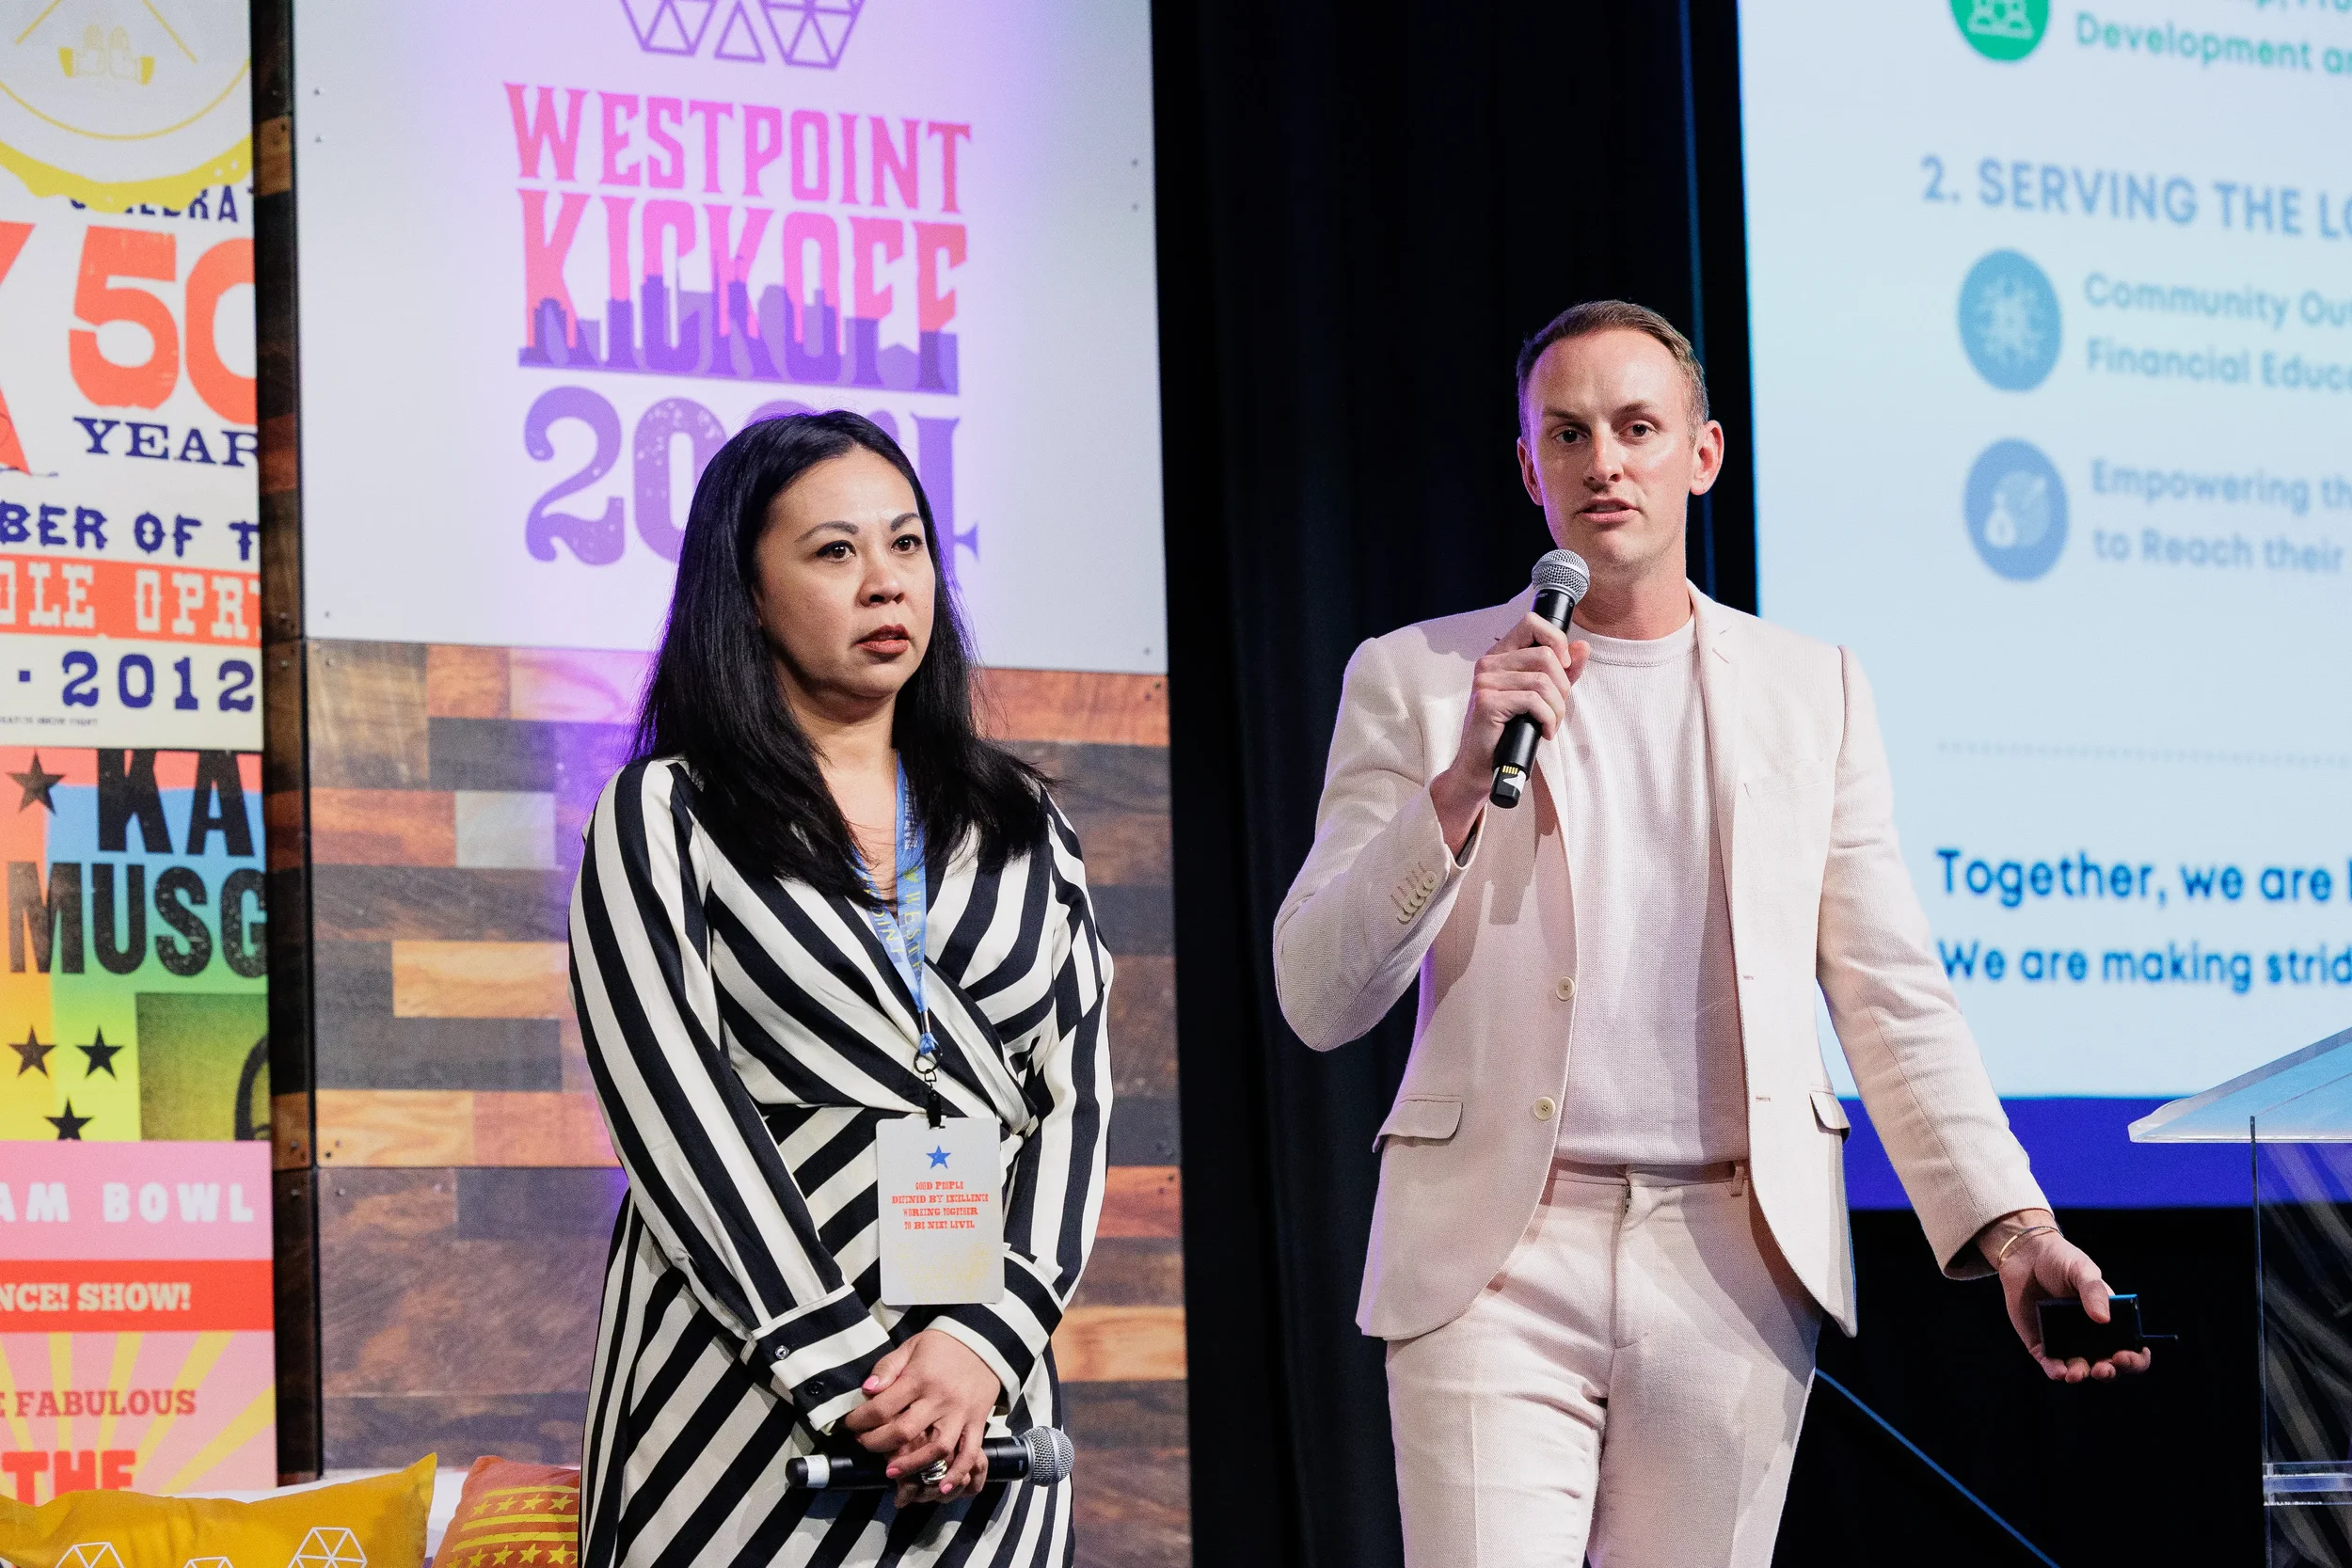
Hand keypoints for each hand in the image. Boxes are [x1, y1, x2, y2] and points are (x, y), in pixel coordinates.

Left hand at [842, 1329, 1003, 1505]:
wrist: (985, 1343)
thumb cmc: (942, 1346)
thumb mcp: (911, 1347)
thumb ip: (887, 1367)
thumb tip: (867, 1390)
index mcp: (920, 1378)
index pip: (883, 1407)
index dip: (860, 1420)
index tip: (851, 1425)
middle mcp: (940, 1399)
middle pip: (905, 1431)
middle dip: (877, 1444)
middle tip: (865, 1445)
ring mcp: (960, 1414)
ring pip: (937, 1449)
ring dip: (912, 1465)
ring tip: (891, 1472)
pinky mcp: (977, 1424)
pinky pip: (970, 1454)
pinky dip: (957, 1473)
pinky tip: (942, 1488)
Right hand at [1431, 612, 1589, 851]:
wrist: (1483, 765)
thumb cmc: (1511, 730)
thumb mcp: (1543, 696)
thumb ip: (1563, 671)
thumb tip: (1582, 647)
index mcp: (1501, 655)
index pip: (1531, 623)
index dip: (1556, 639)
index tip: (1564, 666)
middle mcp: (1489, 663)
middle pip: (1544, 655)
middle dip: (1562, 686)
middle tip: (1557, 710)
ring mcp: (1485, 681)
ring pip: (1542, 680)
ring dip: (1557, 708)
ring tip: (1551, 724)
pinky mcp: (1487, 702)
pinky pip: (1533, 701)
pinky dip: (1547, 719)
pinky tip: (1544, 732)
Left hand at [1979, 1210, 2152, 1382]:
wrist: (2026, 1256)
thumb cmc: (2061, 1261)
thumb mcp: (2083, 1271)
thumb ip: (2094, 1292)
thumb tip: (2103, 1319)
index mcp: (2111, 1322)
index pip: (2132, 1349)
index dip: (2135, 1359)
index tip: (2126, 1356)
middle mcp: (2092, 1338)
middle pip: (2108, 1366)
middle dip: (2109, 1372)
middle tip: (2104, 1369)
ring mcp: (2067, 1343)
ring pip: (2079, 1369)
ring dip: (2081, 1375)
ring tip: (2076, 1373)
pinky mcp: (2042, 1344)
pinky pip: (2050, 1364)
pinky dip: (2055, 1371)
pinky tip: (2059, 1372)